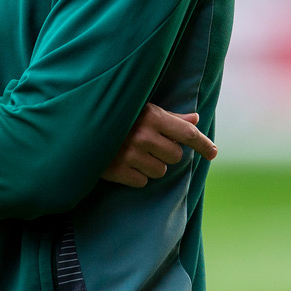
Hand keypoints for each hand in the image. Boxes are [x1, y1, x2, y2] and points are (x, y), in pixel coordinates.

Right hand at [102, 103, 217, 187]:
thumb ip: (170, 117)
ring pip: (160, 171)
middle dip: (166, 153)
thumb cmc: (114, 115)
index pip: (187, 134)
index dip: (203, 144)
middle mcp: (143, 135)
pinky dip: (135, 175)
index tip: (213, 153)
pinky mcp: (117, 170)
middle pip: (175, 156)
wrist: (77, 125)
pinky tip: (122, 162)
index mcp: (151, 116)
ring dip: (150, 165)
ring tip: (132, 153)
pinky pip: (141, 181)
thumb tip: (196, 120)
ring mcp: (129, 154)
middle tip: (147, 144)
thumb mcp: (141, 109)